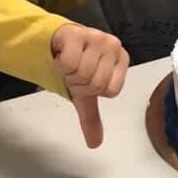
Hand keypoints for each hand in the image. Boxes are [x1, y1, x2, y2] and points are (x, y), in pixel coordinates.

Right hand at [51, 25, 129, 147]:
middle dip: (77, 83)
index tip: (84, 82)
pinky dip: (60, 63)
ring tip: (68, 62)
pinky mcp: (78, 33)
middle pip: (95, 83)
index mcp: (121, 60)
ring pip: (81, 73)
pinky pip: (68, 61)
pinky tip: (61, 54)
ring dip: (67, 73)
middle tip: (73, 71)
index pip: (110, 91)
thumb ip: (91, 117)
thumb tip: (95, 144)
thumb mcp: (84, 93)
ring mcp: (98, 37)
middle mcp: (114, 47)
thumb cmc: (76, 64)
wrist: (56, 42)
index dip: (91, 91)